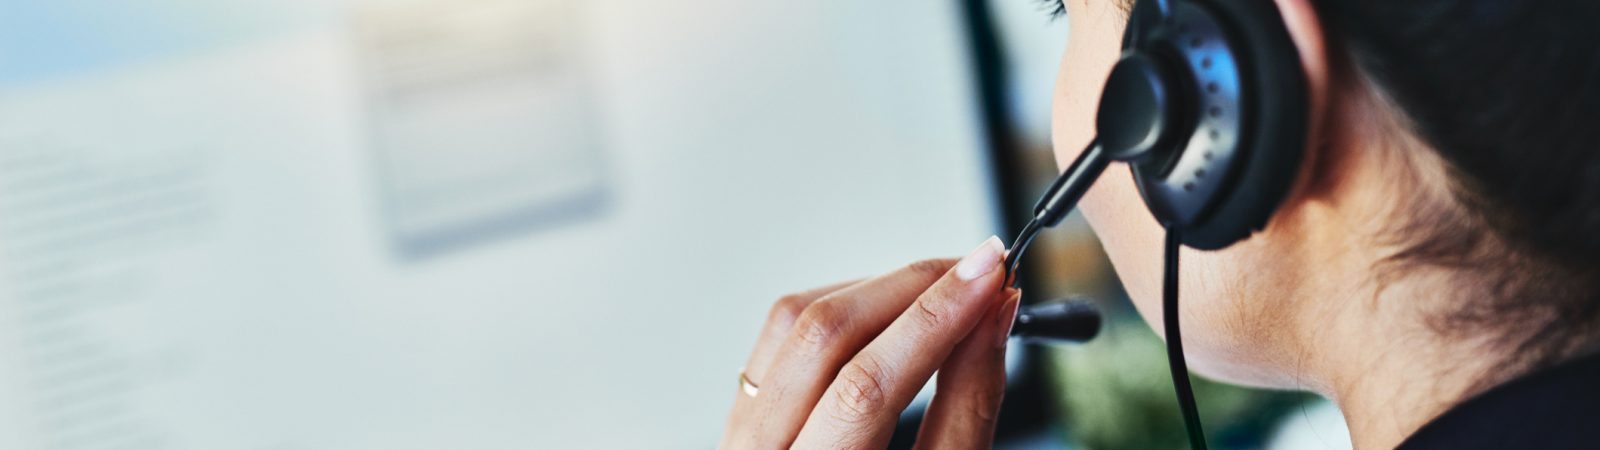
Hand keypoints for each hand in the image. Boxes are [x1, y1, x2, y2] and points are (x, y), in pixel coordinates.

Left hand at [719, 237, 1021, 449]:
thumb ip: (967, 405)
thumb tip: (994, 315)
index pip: (867, 385)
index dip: (938, 317)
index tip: (994, 274)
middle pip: (826, 336)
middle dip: (913, 287)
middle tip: (983, 266)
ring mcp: (740, 437)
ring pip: (795, 322)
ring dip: (878, 287)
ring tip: (946, 284)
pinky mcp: (741, 417)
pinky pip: (781, 336)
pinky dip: (841, 307)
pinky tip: (890, 308)